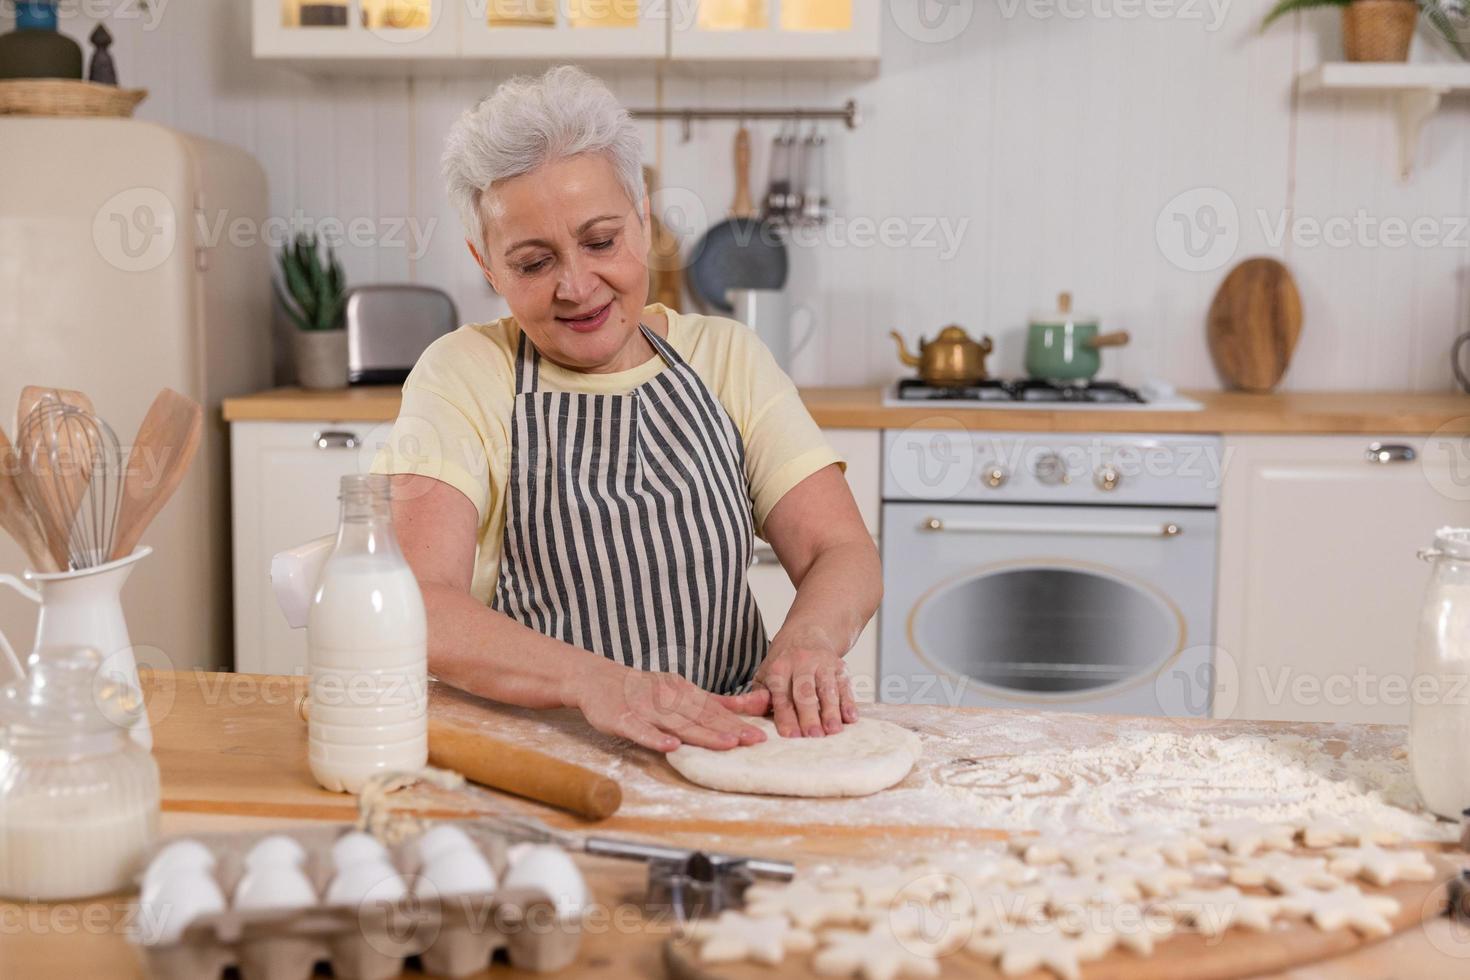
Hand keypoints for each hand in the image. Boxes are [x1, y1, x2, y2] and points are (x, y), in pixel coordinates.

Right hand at [564, 659, 770, 752]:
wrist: (597, 679)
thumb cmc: (644, 690)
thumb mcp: (682, 690)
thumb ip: (715, 702)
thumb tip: (753, 704)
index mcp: (684, 692)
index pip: (714, 710)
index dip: (738, 722)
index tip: (761, 734)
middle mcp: (668, 698)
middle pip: (701, 716)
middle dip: (729, 729)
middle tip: (753, 740)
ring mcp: (645, 708)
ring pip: (677, 723)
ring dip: (702, 734)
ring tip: (726, 744)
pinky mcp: (623, 719)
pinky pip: (641, 730)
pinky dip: (655, 738)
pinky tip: (670, 747)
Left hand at [752, 625, 857, 738]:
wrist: (808, 632)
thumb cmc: (783, 662)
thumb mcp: (765, 674)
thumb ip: (758, 695)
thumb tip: (742, 710)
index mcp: (779, 668)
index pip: (782, 695)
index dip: (786, 716)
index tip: (790, 736)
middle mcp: (801, 663)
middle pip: (806, 692)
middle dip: (809, 715)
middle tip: (813, 736)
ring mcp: (823, 664)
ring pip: (827, 689)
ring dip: (831, 711)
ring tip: (833, 730)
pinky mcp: (841, 667)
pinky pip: (846, 686)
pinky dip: (849, 702)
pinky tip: (850, 718)